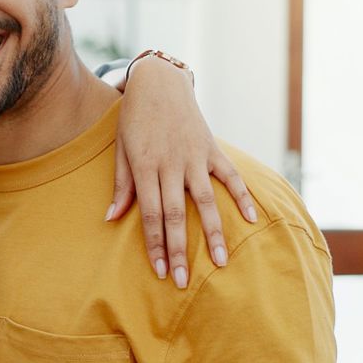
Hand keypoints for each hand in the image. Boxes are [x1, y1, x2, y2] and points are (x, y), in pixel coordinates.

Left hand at [109, 55, 256, 288]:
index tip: (160, 271)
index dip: (155, 245)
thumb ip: (121, 185)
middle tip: (183, 280)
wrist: (158, 82)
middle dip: (179, 250)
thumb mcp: (121, 149)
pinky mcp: (211, 148)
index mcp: (145, 166)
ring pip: (206, 201)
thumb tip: (111, 218)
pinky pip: (230, 175)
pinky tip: (251, 219)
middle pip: (177, 215)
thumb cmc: (134, 119)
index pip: (152, 214)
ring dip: (213, 233)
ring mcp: (194, 156)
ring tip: (220, 262)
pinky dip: (242, 196)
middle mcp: (171, 164)